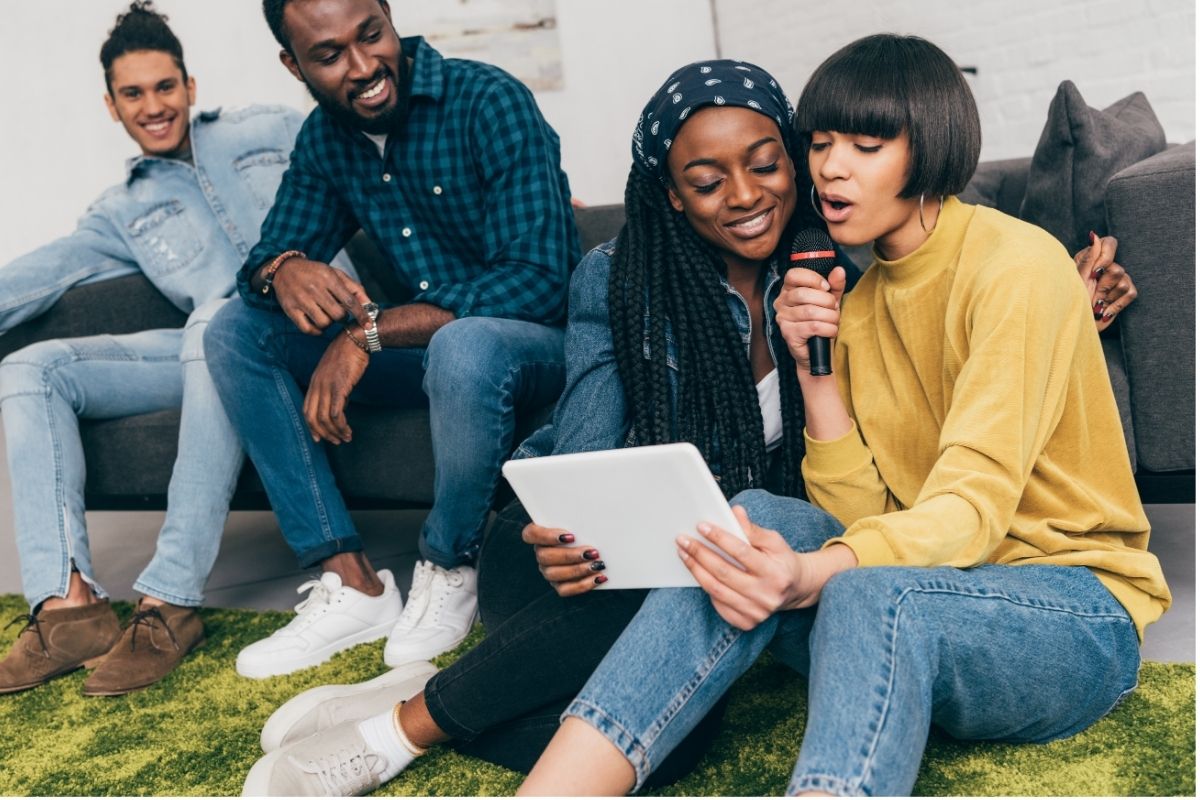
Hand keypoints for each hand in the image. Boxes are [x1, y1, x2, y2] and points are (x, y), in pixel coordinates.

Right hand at [268, 257, 372, 334]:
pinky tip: (317, 324)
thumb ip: (354, 288)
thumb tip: (370, 304)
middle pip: (338, 315)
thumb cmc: (315, 273)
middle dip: (342, 317)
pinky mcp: (290, 309)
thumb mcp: (335, 274)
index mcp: (328, 278)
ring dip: (328, 323)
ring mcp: (301, 300)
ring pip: (324, 323)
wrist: (284, 269)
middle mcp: (315, 289)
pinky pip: (308, 329)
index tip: (368, 325)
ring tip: (325, 315)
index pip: (350, 301)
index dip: (361, 315)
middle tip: (337, 312)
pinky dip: (316, 330)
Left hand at [303, 333, 368, 443]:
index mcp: (314, 383)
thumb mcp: (335, 374)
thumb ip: (334, 390)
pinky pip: (336, 412)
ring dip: (335, 432)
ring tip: (345, 438)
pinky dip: (341, 425)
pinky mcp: (339, 387)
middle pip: (313, 417)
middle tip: (335, 441)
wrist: (354, 340)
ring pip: (325, 418)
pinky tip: (347, 430)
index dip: (311, 427)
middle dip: (323, 433)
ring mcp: (327, 387)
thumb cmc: (348, 355)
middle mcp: (317, 386)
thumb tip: (339, 408)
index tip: (319, 438)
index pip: (307, 410)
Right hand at [521, 523, 606, 595]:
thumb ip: (580, 520)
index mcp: (541, 535)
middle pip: (544, 556)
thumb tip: (592, 518)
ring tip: (597, 565)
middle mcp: (541, 554)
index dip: (547, 536)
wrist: (599, 549)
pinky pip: (565, 589)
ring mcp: (548, 571)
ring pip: (554, 574)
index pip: (530, 534)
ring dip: (578, 570)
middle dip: (570, 555)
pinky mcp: (559, 585)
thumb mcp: (582, 522)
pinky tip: (598, 578)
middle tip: (592, 552)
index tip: (570, 536)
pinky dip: (583, 585)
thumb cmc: (588, 530)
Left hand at [677, 506, 855, 629]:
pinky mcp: (747, 622)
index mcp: (776, 573)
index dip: (719, 538)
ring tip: (683, 553)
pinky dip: (705, 587)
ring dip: (696, 570)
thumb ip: (753, 529)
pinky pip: (718, 604)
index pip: (742, 552)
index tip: (701, 526)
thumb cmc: (781, 561)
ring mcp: (756, 612)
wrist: (794, 589)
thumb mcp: (774, 541)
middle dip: (700, 554)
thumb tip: (734, 512)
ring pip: (716, 590)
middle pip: (724, 572)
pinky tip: (698, 572)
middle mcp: (766, 595)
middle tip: (683, 540)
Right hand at [773, 266, 846, 370]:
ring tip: (833, 322)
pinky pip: (813, 327)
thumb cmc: (821, 322)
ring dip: (830, 317)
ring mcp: (782, 319)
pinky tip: (830, 332)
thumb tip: (839, 270)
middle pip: (804, 293)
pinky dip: (828, 329)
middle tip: (834, 309)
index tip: (826, 288)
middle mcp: (781, 303)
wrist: (817, 351)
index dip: (813, 279)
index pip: (793, 275)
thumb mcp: (830, 300)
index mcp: (788, 290)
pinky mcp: (788, 334)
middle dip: (827, 301)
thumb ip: (835, 285)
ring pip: (811, 311)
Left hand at [1074, 233, 1135, 331]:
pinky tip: (1104, 311)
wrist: (1075, 325)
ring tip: (1095, 304)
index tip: (1094, 274)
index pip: (1109, 243)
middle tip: (1090, 296)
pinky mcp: (1123, 294)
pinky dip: (1116, 305)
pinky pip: (1131, 293)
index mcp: (1089, 259)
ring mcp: (1115, 280)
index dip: (1106, 258)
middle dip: (1103, 286)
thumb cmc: (1071, 302)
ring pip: (1125, 281)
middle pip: (1117, 268)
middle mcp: (1104, 267)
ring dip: (1108, 297)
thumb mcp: (1076, 280)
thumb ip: (1087, 258)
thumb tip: (1094, 235)